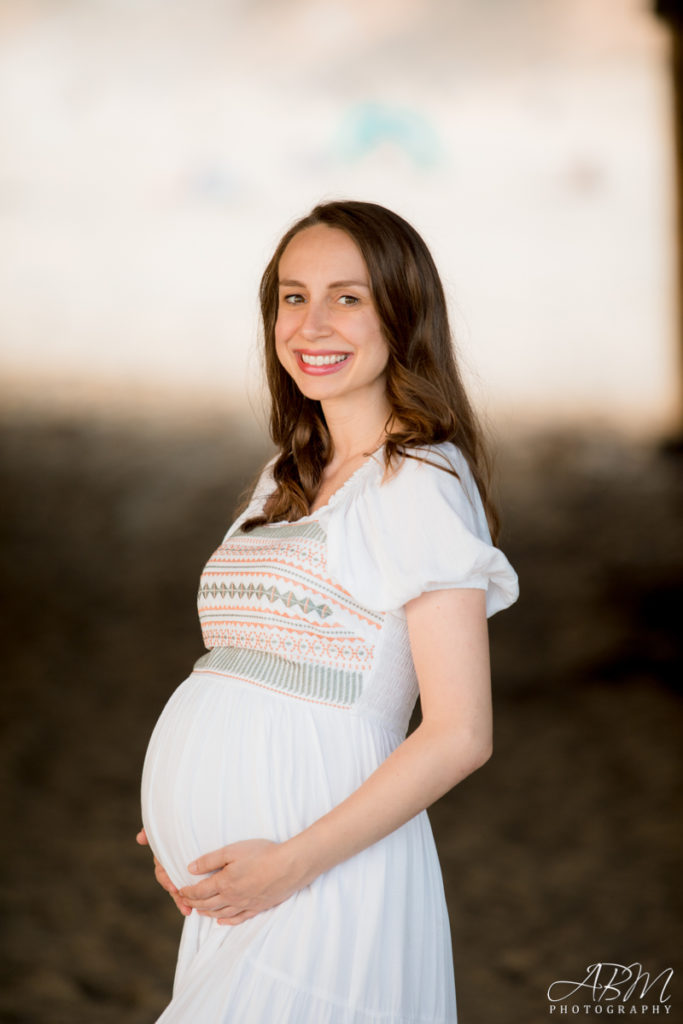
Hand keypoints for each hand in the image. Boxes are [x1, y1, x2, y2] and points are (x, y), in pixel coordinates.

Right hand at [136, 828, 190, 916]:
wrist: (201, 820)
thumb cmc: (178, 822)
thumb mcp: (166, 825)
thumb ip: (153, 831)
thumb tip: (140, 838)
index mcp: (165, 857)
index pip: (162, 872)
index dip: (167, 880)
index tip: (173, 887)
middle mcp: (172, 865)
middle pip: (172, 885)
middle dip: (177, 896)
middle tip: (184, 904)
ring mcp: (183, 870)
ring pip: (181, 890)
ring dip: (183, 902)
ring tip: (189, 911)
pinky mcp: (196, 873)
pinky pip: (193, 887)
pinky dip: (193, 897)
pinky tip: (196, 907)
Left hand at [178, 839, 300, 925]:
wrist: (289, 866)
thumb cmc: (261, 854)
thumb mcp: (232, 850)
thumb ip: (210, 860)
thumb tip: (190, 868)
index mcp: (223, 883)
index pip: (199, 892)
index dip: (187, 892)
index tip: (180, 890)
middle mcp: (232, 898)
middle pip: (207, 905)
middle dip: (194, 903)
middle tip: (185, 901)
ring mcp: (245, 905)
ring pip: (221, 914)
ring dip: (207, 913)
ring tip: (199, 912)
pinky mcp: (258, 908)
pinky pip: (238, 919)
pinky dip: (227, 922)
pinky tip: (222, 922)